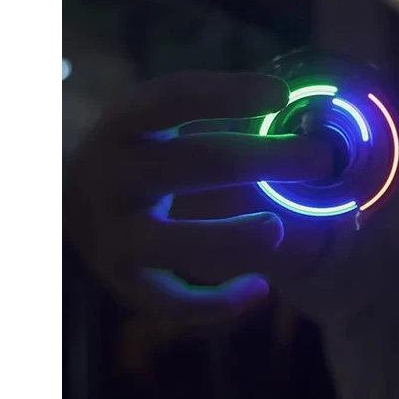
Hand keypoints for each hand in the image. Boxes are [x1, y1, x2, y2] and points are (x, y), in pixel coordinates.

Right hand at [64, 71, 335, 324]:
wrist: (75, 202)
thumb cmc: (142, 152)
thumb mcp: (158, 120)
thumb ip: (210, 111)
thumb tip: (291, 102)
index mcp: (124, 125)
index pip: (173, 99)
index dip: (226, 94)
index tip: (281, 94)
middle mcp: (112, 176)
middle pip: (193, 164)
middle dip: (263, 160)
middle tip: (322, 160)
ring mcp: (114, 232)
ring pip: (174, 241)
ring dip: (231, 236)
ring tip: (276, 230)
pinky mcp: (123, 278)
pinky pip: (170, 300)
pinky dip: (215, 303)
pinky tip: (258, 290)